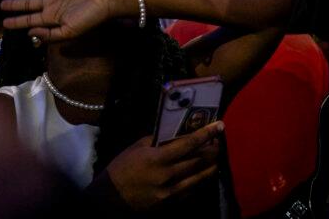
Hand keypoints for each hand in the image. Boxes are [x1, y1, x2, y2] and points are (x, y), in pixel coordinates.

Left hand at [0, 0, 124, 41]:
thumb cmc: (89, 17)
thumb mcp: (68, 32)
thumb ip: (49, 35)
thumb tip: (30, 32)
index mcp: (52, 16)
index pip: (30, 19)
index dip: (17, 21)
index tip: (4, 23)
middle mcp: (53, 2)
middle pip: (30, 4)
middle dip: (16, 4)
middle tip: (2, 4)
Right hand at [103, 121, 223, 210]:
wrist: (108, 200)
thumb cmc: (121, 168)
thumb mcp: (137, 148)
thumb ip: (159, 139)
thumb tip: (178, 132)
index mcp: (157, 158)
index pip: (189, 143)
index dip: (207, 133)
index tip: (220, 125)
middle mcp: (167, 175)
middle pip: (199, 160)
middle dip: (213, 149)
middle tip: (217, 141)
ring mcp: (169, 191)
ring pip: (200, 177)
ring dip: (211, 165)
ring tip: (214, 157)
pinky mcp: (169, 203)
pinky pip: (191, 190)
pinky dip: (199, 180)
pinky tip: (202, 173)